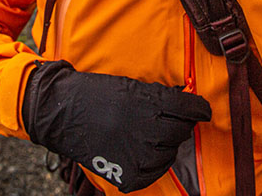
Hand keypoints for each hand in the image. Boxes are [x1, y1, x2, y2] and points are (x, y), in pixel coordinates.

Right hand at [22, 60, 211, 191]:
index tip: (201, 110)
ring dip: (165, 144)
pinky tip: (142, 152)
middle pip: (182, 132)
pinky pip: (155, 172)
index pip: (191, 110)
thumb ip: (159, 96)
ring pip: (170, 153)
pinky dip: (153, 163)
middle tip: (166, 120)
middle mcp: (149, 130)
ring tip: (149, 136)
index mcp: (151, 104)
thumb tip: (182, 103)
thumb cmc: (95, 93)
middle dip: (178, 125)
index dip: (199, 109)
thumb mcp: (131, 86)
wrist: (60, 111)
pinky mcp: (128, 175)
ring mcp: (139, 155)